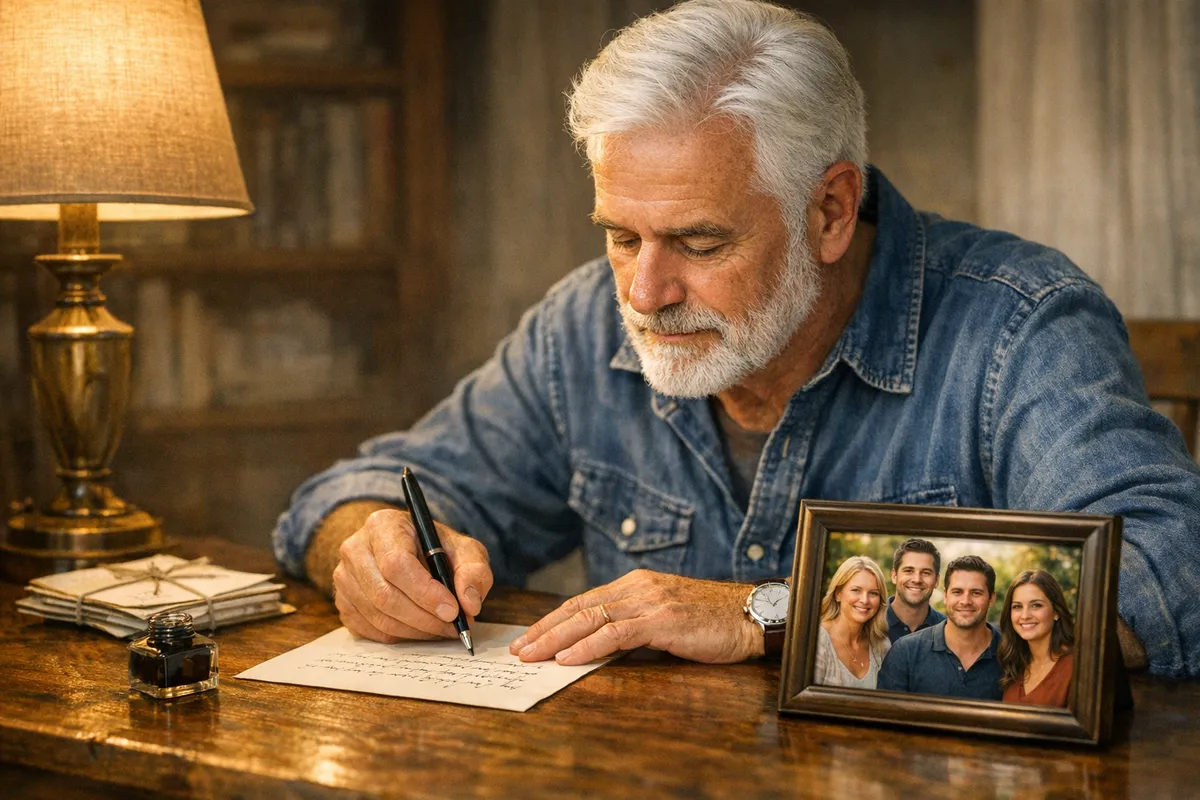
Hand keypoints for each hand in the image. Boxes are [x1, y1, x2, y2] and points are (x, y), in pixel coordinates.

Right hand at [331, 508, 493, 642]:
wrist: (409, 552)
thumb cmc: (437, 549)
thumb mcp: (464, 550)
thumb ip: (474, 571)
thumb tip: (469, 603)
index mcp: (383, 525)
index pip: (396, 563)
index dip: (425, 592)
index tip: (452, 610)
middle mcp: (355, 549)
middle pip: (384, 594)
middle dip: (424, 617)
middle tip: (453, 626)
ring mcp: (344, 577)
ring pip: (378, 616)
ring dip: (416, 630)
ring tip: (443, 628)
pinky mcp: (343, 602)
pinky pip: (371, 630)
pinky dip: (401, 636)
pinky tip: (422, 629)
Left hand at [508, 569, 762, 664]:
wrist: (750, 615)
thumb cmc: (711, 620)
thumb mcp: (666, 617)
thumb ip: (636, 623)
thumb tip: (602, 643)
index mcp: (636, 584)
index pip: (584, 601)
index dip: (553, 619)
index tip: (530, 636)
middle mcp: (638, 587)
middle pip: (579, 607)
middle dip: (544, 629)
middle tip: (519, 648)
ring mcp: (649, 601)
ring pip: (590, 618)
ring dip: (555, 639)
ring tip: (532, 655)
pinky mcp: (661, 619)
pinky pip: (615, 633)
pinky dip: (587, 646)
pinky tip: (568, 658)